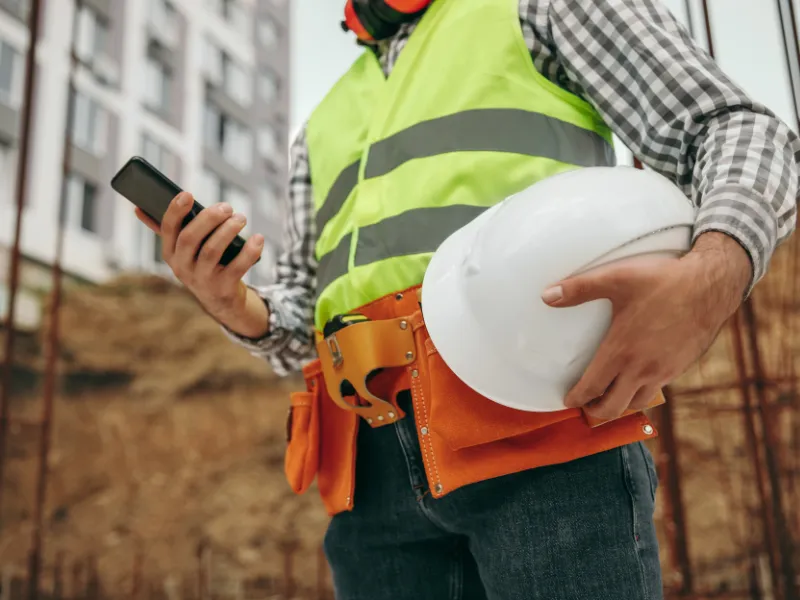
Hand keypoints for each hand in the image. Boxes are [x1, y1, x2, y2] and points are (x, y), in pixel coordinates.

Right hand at [134, 192, 269, 337]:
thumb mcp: (184, 250)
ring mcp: (202, 280)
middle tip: (227, 206)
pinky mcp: (223, 288)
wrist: (220, 299)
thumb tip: (138, 208)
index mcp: (171, 253)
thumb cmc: (202, 264)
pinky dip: (250, 251)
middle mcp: (182, 267)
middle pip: (190, 238)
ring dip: (228, 231)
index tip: (188, 194)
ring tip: (241, 218)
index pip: (167, 229)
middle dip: (208, 218)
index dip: (175, 210)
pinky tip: (258, 238)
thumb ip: (167, 230)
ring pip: (212, 250)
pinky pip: (237, 267)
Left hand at [541, 232, 752, 419]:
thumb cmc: (664, 280)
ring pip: (637, 402)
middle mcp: (642, 368)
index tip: (568, 400)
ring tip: (609, 397)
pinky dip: (641, 393)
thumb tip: (547, 296)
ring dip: (620, 405)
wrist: (712, 285)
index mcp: (622, 351)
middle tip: (585, 405)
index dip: (577, 398)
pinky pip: (656, 389)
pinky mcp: (680, 367)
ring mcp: (664, 371)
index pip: (592, 387)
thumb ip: (579, 288)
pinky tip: (637, 380)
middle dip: (596, 411)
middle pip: (614, 407)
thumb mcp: (617, 277)